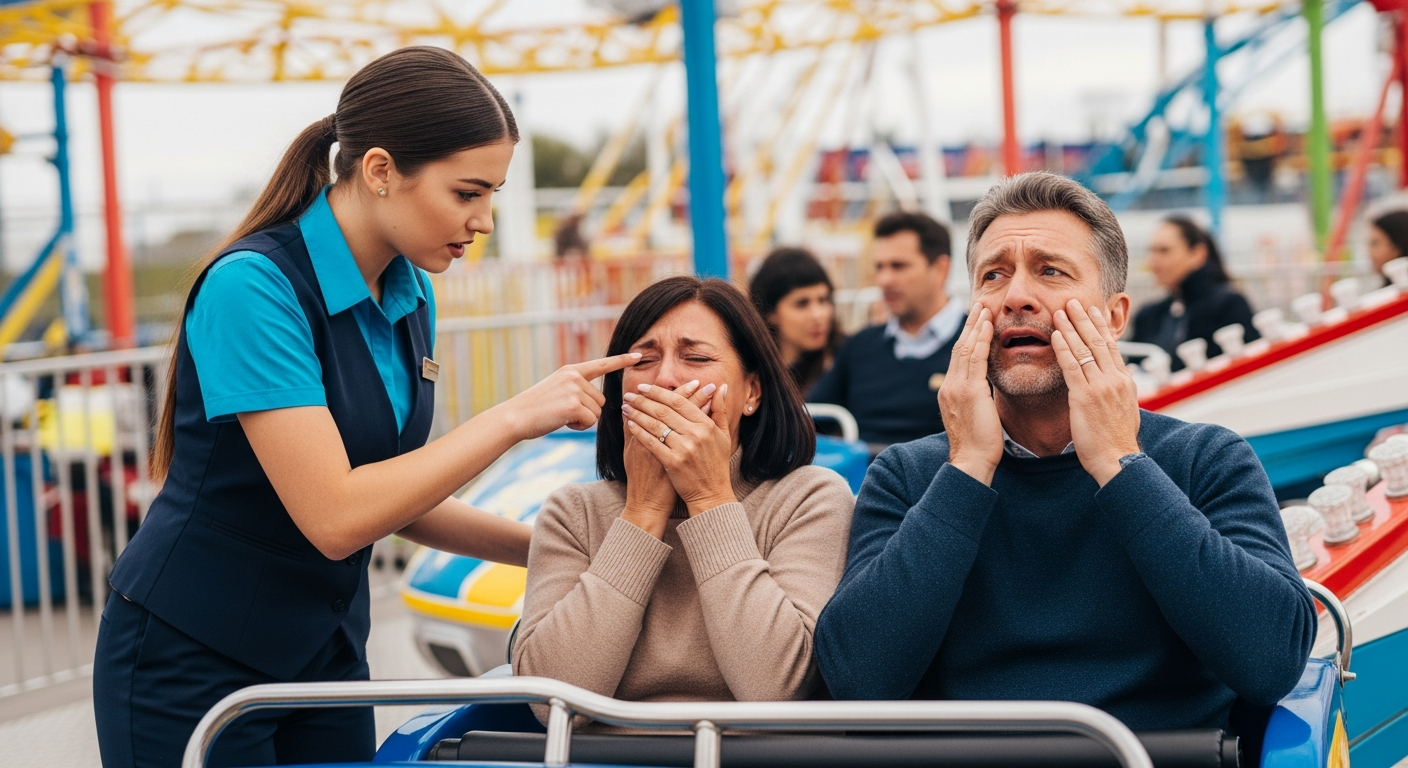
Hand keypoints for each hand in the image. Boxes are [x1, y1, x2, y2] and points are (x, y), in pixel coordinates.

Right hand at [498, 353, 640, 439]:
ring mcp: (574, 389)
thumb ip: (576, 389)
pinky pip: (591, 421)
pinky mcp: (574, 404)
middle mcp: (574, 376)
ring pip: (597, 412)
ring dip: (583, 420)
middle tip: (563, 413)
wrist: (514, 418)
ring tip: (560, 416)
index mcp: (570, 370)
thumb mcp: (556, 390)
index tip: (638, 355)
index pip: (602, 364)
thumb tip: (598, 401)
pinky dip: (579, 427)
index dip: (622, 361)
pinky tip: (562, 422)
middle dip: (588, 412)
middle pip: (601, 400)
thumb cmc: (534, 410)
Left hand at [622, 380, 736, 515]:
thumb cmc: (717, 464)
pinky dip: (639, 431)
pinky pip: (652, 442)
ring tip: (626, 406)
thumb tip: (720, 387)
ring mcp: (684, 448)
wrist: (711, 494)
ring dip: (637, 413)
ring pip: (655, 425)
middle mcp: (695, 434)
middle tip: (629, 394)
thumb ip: (720, 410)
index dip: (659, 392)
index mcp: (706, 425)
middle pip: (664, 411)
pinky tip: (630, 424)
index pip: (679, 402)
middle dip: (643, 400)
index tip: (644, 387)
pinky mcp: (673, 462)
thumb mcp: (724, 435)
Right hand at [939, 306, 1003, 484]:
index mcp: (949, 392)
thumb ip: (975, 401)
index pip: (958, 359)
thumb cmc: (978, 446)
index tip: (975, 323)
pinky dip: (981, 339)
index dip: (967, 338)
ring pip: (965, 349)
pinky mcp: (969, 391)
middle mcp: (949, 386)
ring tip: (983, 308)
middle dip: (969, 326)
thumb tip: (982, 394)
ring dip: (975, 326)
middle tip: (978, 305)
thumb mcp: (973, 418)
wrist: (971, 461)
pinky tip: (988, 325)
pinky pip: (975, 358)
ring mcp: (957, 388)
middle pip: (958, 348)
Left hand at [1051, 299, 1141, 485]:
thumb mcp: (1125, 410)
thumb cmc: (1116, 440)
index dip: (1101, 326)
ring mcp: (1101, 387)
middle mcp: (1115, 379)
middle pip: (1099, 341)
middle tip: (1074, 301)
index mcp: (1125, 381)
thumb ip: (1120, 391)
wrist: (1117, 460)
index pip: (1111, 347)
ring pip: (1085, 349)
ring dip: (1071, 327)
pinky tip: (1055, 335)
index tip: (1092, 310)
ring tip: (1060, 310)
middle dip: (1085, 319)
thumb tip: (1120, 377)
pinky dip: (1063, 348)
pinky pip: (1072, 367)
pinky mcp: (1085, 397)